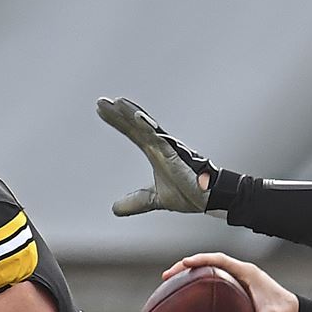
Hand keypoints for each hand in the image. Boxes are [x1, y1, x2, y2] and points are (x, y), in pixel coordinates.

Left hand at [97, 96, 217, 215]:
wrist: (210, 198)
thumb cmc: (191, 194)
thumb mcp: (155, 199)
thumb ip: (136, 201)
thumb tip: (115, 208)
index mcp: (157, 153)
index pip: (134, 133)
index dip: (118, 122)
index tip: (103, 110)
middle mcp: (162, 147)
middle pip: (136, 126)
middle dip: (119, 114)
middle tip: (101, 102)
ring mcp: (169, 148)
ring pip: (146, 127)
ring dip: (131, 114)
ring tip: (116, 102)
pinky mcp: (175, 153)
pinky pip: (159, 137)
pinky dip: (147, 126)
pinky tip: (136, 116)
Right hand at [163, 253, 297, 311]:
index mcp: (248, 273)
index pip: (220, 260)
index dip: (201, 259)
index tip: (184, 264)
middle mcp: (241, 273)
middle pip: (209, 263)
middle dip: (187, 266)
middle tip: (167, 276)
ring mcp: (238, 281)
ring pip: (210, 272)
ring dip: (191, 276)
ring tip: (169, 285)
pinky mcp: (237, 290)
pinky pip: (214, 284)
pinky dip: (199, 288)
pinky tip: (187, 300)